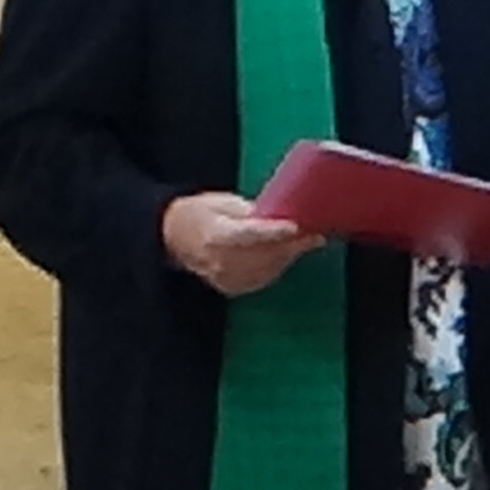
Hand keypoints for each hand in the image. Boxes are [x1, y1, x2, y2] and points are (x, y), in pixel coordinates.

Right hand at [159, 190, 320, 296]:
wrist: (174, 237)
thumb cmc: (200, 213)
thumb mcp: (223, 201)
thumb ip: (251, 211)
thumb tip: (281, 214)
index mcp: (214, 234)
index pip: (249, 234)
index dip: (274, 231)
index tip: (296, 226)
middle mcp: (218, 261)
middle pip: (263, 255)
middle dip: (292, 245)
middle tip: (315, 234)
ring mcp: (224, 278)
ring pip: (267, 269)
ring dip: (290, 256)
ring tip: (307, 241)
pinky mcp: (231, 288)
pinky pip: (263, 279)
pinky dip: (279, 266)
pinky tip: (288, 254)